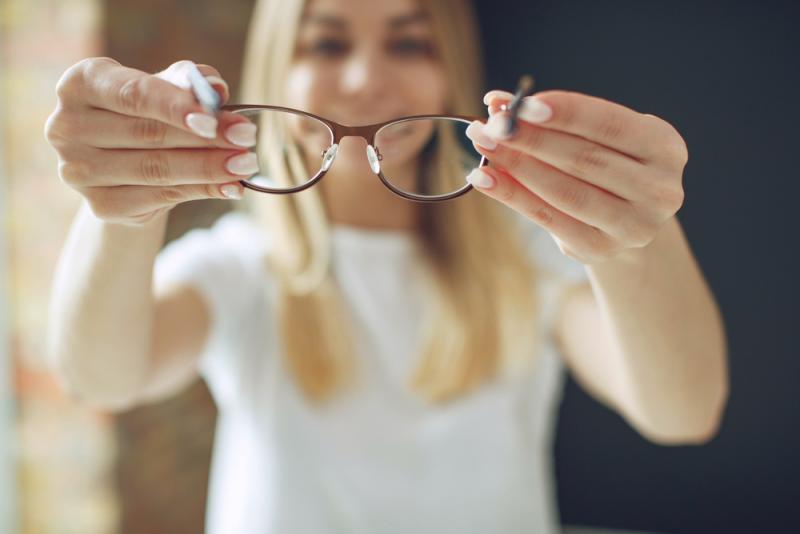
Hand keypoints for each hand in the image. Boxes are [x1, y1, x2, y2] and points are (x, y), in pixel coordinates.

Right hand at [44, 57, 259, 225]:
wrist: (127, 166)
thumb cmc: (149, 114)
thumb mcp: (167, 89)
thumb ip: (189, 83)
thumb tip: (215, 88)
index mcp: (79, 84)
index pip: (132, 94)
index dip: (176, 106)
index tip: (216, 117)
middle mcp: (67, 126)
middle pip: (148, 134)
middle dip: (206, 137)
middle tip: (248, 138)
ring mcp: (78, 170)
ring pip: (156, 169)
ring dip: (210, 168)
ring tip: (247, 164)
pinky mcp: (100, 206)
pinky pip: (159, 197)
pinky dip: (202, 191)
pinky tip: (232, 187)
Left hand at [464, 89, 687, 264]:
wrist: (625, 221)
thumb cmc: (605, 164)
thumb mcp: (594, 137)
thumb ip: (553, 119)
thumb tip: (496, 102)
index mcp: (665, 146)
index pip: (609, 125)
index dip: (565, 113)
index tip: (521, 103)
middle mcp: (659, 188)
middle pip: (584, 159)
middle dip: (531, 139)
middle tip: (490, 124)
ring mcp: (634, 225)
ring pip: (565, 191)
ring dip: (516, 166)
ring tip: (482, 144)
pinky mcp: (602, 248)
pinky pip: (548, 218)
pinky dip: (511, 197)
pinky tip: (483, 178)